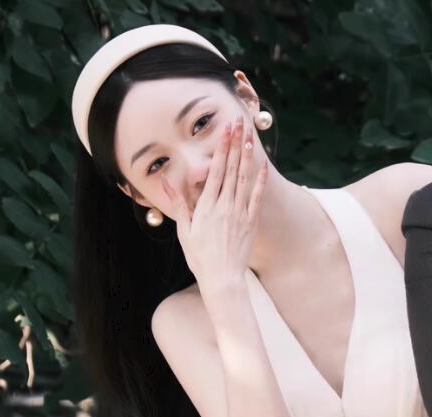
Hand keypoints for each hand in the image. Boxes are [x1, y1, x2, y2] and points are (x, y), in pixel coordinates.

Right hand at [160, 113, 267, 288]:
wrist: (222, 279)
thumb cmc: (200, 258)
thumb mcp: (185, 231)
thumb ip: (179, 205)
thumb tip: (169, 184)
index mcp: (206, 207)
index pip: (215, 170)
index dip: (221, 148)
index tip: (225, 130)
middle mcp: (224, 206)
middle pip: (231, 169)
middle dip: (235, 144)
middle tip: (239, 123)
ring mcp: (240, 213)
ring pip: (244, 178)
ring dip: (247, 156)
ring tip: (250, 136)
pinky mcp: (251, 223)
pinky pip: (256, 197)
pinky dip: (260, 180)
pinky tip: (262, 165)